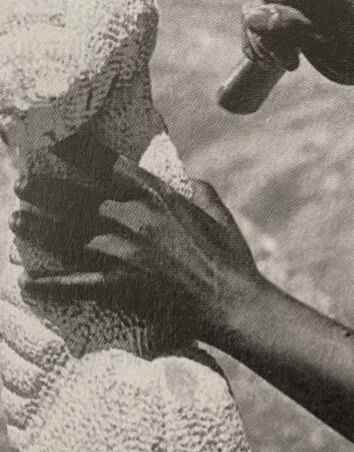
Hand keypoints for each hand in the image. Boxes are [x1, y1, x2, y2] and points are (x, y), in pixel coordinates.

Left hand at [12, 153, 261, 344]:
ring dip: (38, 227)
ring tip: (16, 218)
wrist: (234, 303)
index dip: (83, 157)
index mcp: (162, 198)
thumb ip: (200, 193)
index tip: (60, 148)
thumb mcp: (220, 215)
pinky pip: (77, 284)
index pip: (113, 168)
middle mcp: (138, 219)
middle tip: (22, 183)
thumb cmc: (232, 260)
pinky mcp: (121, 286)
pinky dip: (51, 285)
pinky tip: (27, 283)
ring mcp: (127, 253)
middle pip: (81, 199)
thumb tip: (188, 182)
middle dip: (48, 190)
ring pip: (70, 235)